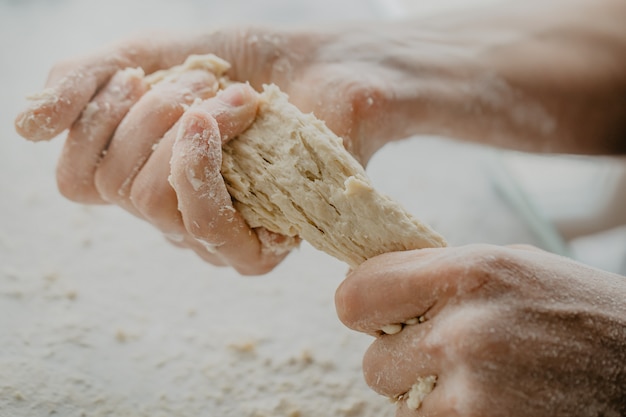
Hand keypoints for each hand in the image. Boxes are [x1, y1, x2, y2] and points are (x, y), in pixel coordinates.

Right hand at [14, 26, 411, 272]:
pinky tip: (223, 121)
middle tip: (203, 81)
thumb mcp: (149, 57)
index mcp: (140, 177)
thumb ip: (85, 85)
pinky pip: (204, 224)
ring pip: (150, 203)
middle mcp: (170, 213)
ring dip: (179, 130)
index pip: (77, 179)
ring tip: (231, 97)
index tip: (133, 74)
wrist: (323, 66)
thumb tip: (24, 127)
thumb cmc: (242, 65)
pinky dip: (202, 164)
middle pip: (113, 186)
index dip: (90, 121)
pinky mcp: (257, 247)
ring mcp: (213, 235)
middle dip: (150, 114)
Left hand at [335, 244, 625, 415]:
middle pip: (372, 361)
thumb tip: (378, 286)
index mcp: (470, 273)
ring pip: (399, 405)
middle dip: (400, 360)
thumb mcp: (511, 268)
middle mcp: (466, 332)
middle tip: (442, 352)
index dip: (361, 305)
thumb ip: (440, 275)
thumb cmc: (579, 312)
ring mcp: (475, 395)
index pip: (356, 295)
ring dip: (426, 396)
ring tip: (481, 380)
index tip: (375, 312)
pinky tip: (494, 403)